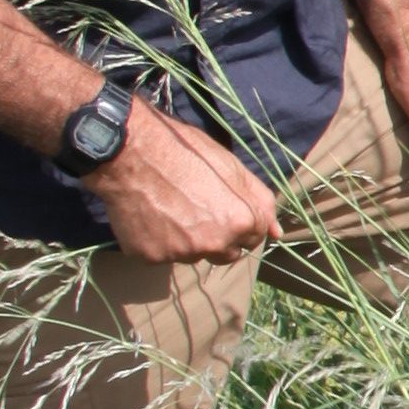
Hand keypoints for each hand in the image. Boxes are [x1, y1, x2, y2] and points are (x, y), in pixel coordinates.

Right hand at [89, 97, 281, 264]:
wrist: (130, 152)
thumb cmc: (185, 152)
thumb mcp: (232, 167)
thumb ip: (261, 201)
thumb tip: (278, 233)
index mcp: (239, 221)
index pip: (254, 238)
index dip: (241, 221)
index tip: (224, 205)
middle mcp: (212, 244)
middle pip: (226, 254)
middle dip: (219, 237)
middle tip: (198, 209)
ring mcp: (180, 254)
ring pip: (193, 254)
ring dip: (187, 239)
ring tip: (170, 207)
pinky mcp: (150, 257)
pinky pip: (161, 254)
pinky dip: (158, 240)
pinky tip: (151, 215)